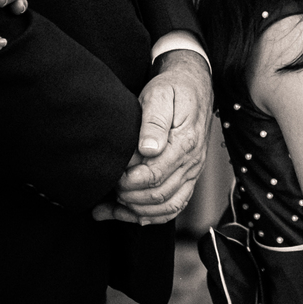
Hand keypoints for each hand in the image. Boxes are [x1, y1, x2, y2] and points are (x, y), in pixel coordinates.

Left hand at [93, 49, 212, 224]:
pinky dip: (150, 216)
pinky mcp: (188, 178)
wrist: (195, 87)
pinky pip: (174, 206)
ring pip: (168, 206)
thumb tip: (148, 149)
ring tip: (109, 207)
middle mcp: (193, 162)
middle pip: (160, 195)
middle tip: (108, 187)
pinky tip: (125, 213)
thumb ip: (154, 122)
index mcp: (186, 143)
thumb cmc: (173, 89)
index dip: (130, 181)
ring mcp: (192, 172)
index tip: (112, 176)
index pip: (156, 174)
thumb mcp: (160, 95)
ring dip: (136, 212)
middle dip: (129, 197)